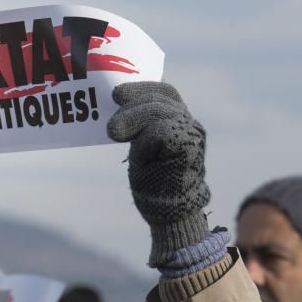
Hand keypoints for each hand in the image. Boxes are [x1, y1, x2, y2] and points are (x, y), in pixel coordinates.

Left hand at [107, 82, 209, 266]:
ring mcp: (191, 136)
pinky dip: (143, 143)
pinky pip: (160, 132)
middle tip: (110, 122)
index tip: (117, 94)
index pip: (165, 92)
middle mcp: (190, 126)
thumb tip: (116, 108)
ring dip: (132, 120)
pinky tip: (138, 158)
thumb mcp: (144, 148)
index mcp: (181, 121)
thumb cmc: (155, 183)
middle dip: (132, 104)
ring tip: (113, 134)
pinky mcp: (188, 149)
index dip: (142, 88)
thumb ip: (140, 127)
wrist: (170, 213)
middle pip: (160, 99)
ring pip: (159, 112)